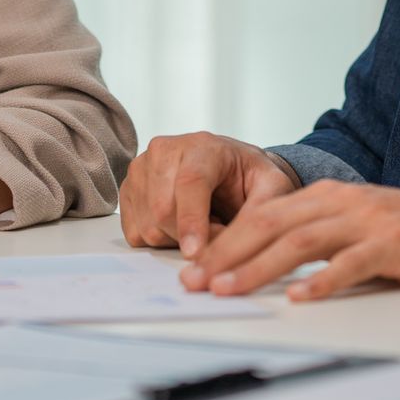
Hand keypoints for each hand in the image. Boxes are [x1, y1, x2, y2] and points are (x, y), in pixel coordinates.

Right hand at [119, 132, 298, 257]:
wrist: (231, 169)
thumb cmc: (251, 179)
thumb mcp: (272, 189)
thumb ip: (257, 215)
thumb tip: (231, 251)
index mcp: (202, 146)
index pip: (190, 183)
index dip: (192, 221)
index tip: (195, 254)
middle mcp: (164, 151)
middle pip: (163, 210)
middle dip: (191, 237)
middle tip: (218, 232)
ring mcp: (141, 169)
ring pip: (149, 226)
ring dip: (177, 240)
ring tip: (202, 222)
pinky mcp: (128, 191)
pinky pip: (136, 233)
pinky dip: (160, 240)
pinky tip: (179, 224)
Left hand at [182, 180, 399, 300]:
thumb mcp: (357, 224)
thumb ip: (318, 234)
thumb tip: (265, 260)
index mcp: (328, 194)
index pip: (263, 215)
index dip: (224, 240)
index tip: (193, 267)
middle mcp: (342, 200)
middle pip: (271, 224)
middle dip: (227, 253)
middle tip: (194, 281)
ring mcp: (368, 220)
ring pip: (301, 241)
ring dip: (259, 267)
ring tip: (229, 288)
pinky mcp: (394, 243)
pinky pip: (352, 262)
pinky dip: (323, 279)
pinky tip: (300, 296)